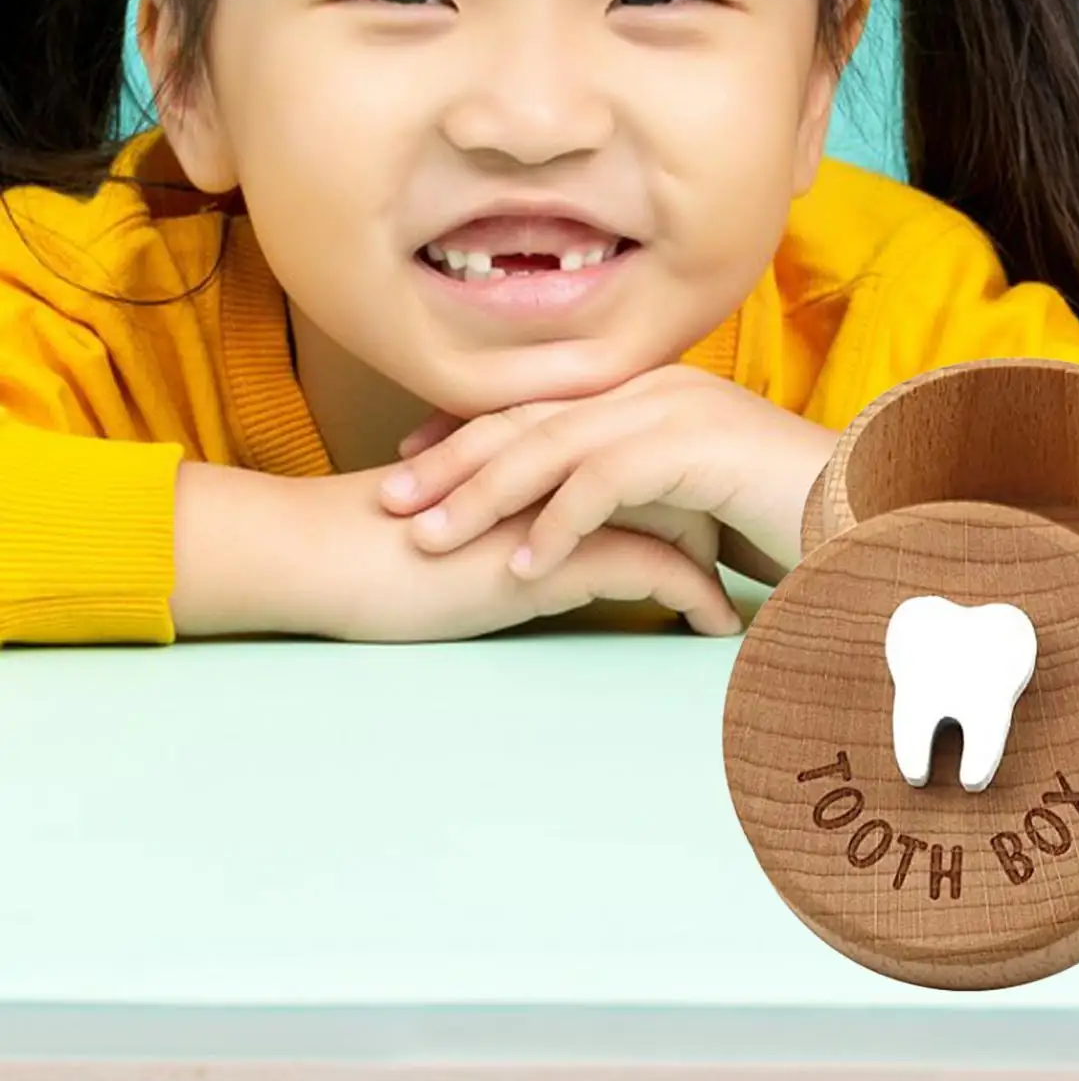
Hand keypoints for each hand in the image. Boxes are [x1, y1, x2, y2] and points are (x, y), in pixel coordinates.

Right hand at [289, 464, 741, 642]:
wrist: (316, 552)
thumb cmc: (374, 549)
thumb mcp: (464, 529)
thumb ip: (515, 524)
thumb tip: (551, 553)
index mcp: (547, 453)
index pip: (644, 458)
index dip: (692, 487)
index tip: (730, 522)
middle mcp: (566, 468)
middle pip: (677, 479)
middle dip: (723, 519)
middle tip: (760, 557)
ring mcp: (564, 505)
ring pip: (678, 517)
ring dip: (724, 558)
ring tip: (758, 596)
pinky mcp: (554, 552)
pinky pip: (653, 568)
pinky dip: (696, 597)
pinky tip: (717, 627)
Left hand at [378, 365, 839, 584]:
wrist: (860, 508)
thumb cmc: (776, 512)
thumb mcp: (688, 497)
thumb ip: (630, 495)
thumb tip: (569, 526)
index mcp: (646, 389)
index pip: (538, 406)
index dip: (468, 434)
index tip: (410, 467)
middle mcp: (652, 387)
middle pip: (530, 417)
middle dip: (453, 459)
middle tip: (389, 498)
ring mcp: (673, 409)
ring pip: (553, 445)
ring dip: (483, 492)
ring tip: (429, 537)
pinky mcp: (694, 445)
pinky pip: (605, 481)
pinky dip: (557, 522)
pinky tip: (522, 564)